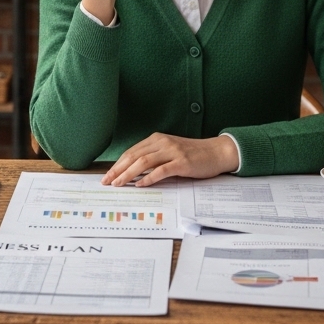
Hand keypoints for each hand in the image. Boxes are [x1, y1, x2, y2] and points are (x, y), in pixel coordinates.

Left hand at [101, 133, 239, 187]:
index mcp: (157, 139)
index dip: (117, 164)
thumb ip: (154, 158)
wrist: (216, 152)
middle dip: (118, 169)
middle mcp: (162, 143)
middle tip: (107, 181)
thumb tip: (133, 173)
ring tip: (119, 183)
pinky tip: (140, 185)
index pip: (131, 152)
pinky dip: (149, 178)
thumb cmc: (193, 154)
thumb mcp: (170, 151)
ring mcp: (172, 151)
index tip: (107, 175)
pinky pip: (161, 170)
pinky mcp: (182, 162)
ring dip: (129, 174)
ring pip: (144, 162)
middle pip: (134, 156)